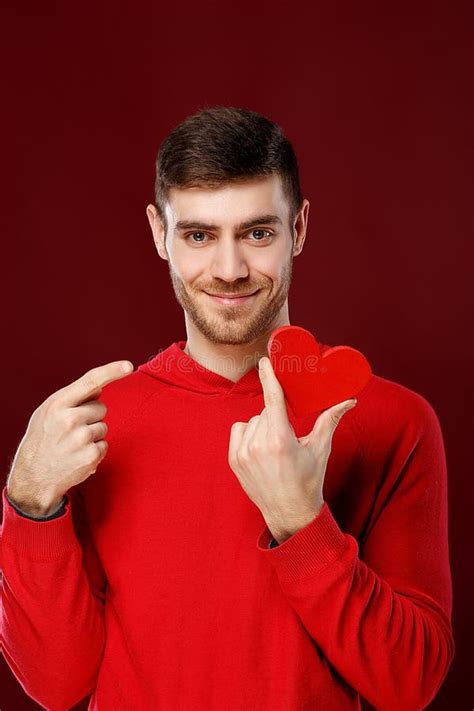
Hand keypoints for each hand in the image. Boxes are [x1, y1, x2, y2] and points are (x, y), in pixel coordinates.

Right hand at [6, 360, 133, 514]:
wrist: (33, 476)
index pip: (90, 381)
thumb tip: (100, 386)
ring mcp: (81, 438)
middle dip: (91, 417)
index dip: (111, 371)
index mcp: (58, 404)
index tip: (128, 365)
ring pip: (104, 427)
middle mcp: (70, 419)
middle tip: (71, 430)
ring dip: (93, 436)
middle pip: (101, 407)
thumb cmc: (43, 439)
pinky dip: (95, 451)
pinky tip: (77, 456)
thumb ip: (73, 397)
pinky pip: (105, 445)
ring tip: (72, 445)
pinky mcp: (90, 456)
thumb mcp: (48, 412)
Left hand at [228, 356, 356, 542]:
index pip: (273, 400)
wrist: (289, 513)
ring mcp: (243, 454)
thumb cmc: (308, 480)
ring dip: (263, 425)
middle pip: (266, 411)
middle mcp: (259, 446)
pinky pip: (239, 430)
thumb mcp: (321, 449)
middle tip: (287, 436)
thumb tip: (349, 399)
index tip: (264, 362)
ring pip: (252, 420)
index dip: (269, 377)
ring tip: (274, 447)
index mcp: (281, 440)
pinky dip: (249, 433)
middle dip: (277, 417)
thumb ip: (330, 419)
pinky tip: (260, 447)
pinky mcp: (234, 460)